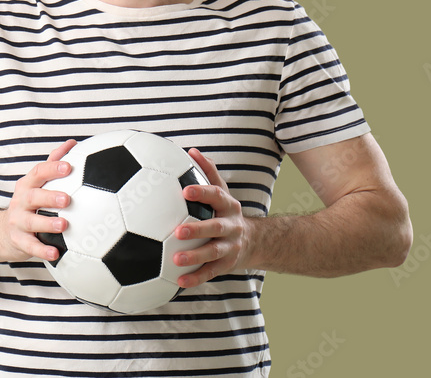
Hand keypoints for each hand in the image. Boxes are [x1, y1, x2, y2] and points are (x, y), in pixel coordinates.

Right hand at [0, 140, 75, 261]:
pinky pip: (31, 247)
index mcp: (28, 185)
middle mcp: (21, 201)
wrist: (2, 232)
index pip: (38, 172)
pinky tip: (55, 253)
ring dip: (47, 223)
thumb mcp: (36, 183)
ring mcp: (18, 222)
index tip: (69, 166)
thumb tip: (72, 143)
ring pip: (31, 222)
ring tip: (63, 225)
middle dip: (50, 197)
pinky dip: (42, 250)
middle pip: (33, 196)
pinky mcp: (19, 241)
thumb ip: (53, 162)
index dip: (52, 169)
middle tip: (67, 199)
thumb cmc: (28, 203)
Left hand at [172, 148, 252, 287]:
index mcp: (228, 205)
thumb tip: (191, 150)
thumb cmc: (225, 211)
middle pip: (216, 227)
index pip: (216, 195)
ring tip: (176, 259)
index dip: (202, 192)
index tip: (185, 190)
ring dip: (195, 256)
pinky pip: (210, 273)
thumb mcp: (222, 191)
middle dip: (198, 229)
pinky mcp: (226, 265)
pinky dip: (195, 278)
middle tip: (179, 231)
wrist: (254, 241)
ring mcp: (230, 247)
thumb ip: (208, 171)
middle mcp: (232, 226)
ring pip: (214, 253)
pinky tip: (179, 281)